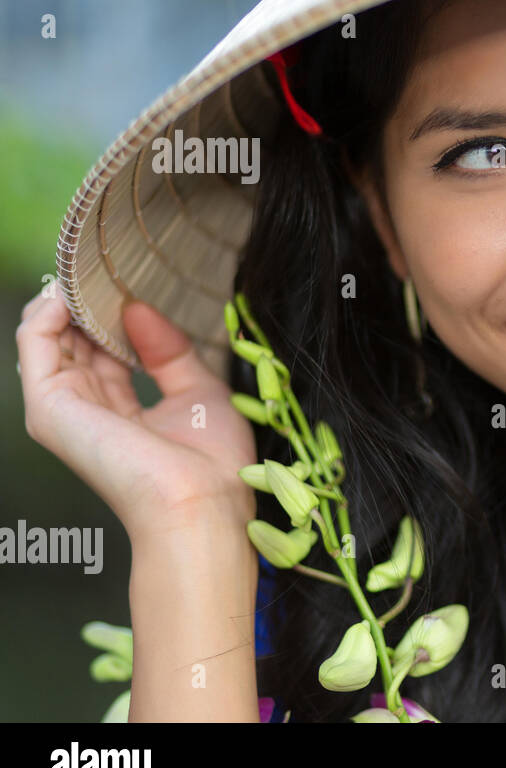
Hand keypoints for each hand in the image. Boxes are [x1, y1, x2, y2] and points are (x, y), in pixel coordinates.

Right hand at [16, 282, 256, 542]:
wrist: (202, 503)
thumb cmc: (210, 463)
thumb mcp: (198, 391)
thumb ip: (168, 351)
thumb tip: (135, 308)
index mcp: (120, 412)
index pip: (103, 352)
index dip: (114, 313)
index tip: (132, 281)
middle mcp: (86, 410)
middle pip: (73, 340)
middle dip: (90, 299)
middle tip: (112, 264)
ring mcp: (62, 408)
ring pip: (48, 335)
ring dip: (70, 296)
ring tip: (96, 267)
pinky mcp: (49, 405)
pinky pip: (34, 341)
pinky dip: (50, 308)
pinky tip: (77, 287)